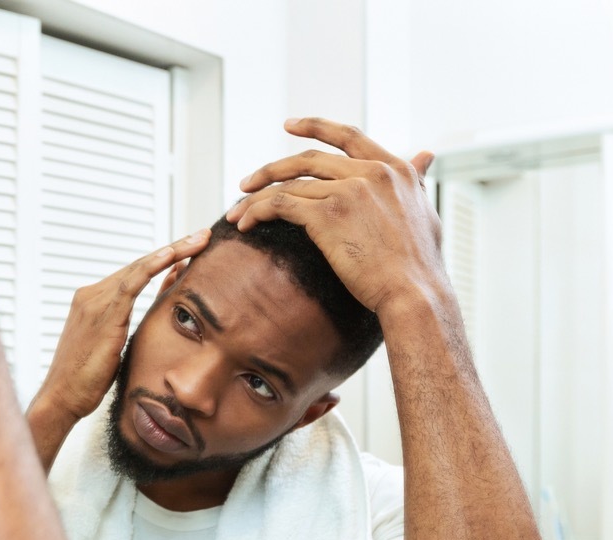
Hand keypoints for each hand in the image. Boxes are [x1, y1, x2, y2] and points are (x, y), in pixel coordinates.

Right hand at [35, 230, 211, 422]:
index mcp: (93, 301)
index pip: (134, 272)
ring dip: (172, 251)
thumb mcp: (115, 344)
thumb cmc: (87, 379)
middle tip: (204, 235)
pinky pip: (130, 284)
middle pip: (139, 265)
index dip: (164, 259)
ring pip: (139, 268)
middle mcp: (91, 295)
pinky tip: (172, 255)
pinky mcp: (103, 315)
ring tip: (198, 240)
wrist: (62, 398)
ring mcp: (94, 302)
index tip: (191, 249)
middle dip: (174, 248)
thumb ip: (132, 321)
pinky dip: (152, 266)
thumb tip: (155, 306)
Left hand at [226, 117, 445, 315]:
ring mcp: (348, 191)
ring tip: (237, 211)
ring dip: (256, 197)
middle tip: (246, 182)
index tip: (288, 125)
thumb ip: (416, 179)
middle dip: (271, 169)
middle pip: (307, 159)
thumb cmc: (420, 263)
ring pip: (288, 184)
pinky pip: (280, 205)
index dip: (315, 127)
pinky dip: (258, 211)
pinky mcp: (327, 215)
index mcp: (394, 167)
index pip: (347, 136)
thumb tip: (425, 155)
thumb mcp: (424, 209)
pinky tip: (246, 224)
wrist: (414, 292)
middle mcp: (371, 172)